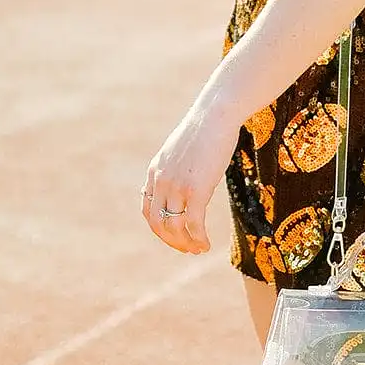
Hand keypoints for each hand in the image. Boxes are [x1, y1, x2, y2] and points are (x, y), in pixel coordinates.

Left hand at [141, 106, 233, 255]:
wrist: (216, 115)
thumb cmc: (205, 130)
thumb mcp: (180, 150)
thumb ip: (176, 167)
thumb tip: (183, 180)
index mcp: (155, 171)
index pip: (148, 210)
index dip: (159, 229)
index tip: (174, 236)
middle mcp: (161, 181)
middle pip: (158, 223)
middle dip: (171, 241)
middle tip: (187, 249)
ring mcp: (177, 186)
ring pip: (174, 227)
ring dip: (185, 243)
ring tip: (198, 248)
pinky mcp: (196, 190)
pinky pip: (193, 223)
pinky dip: (198, 238)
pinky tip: (206, 244)